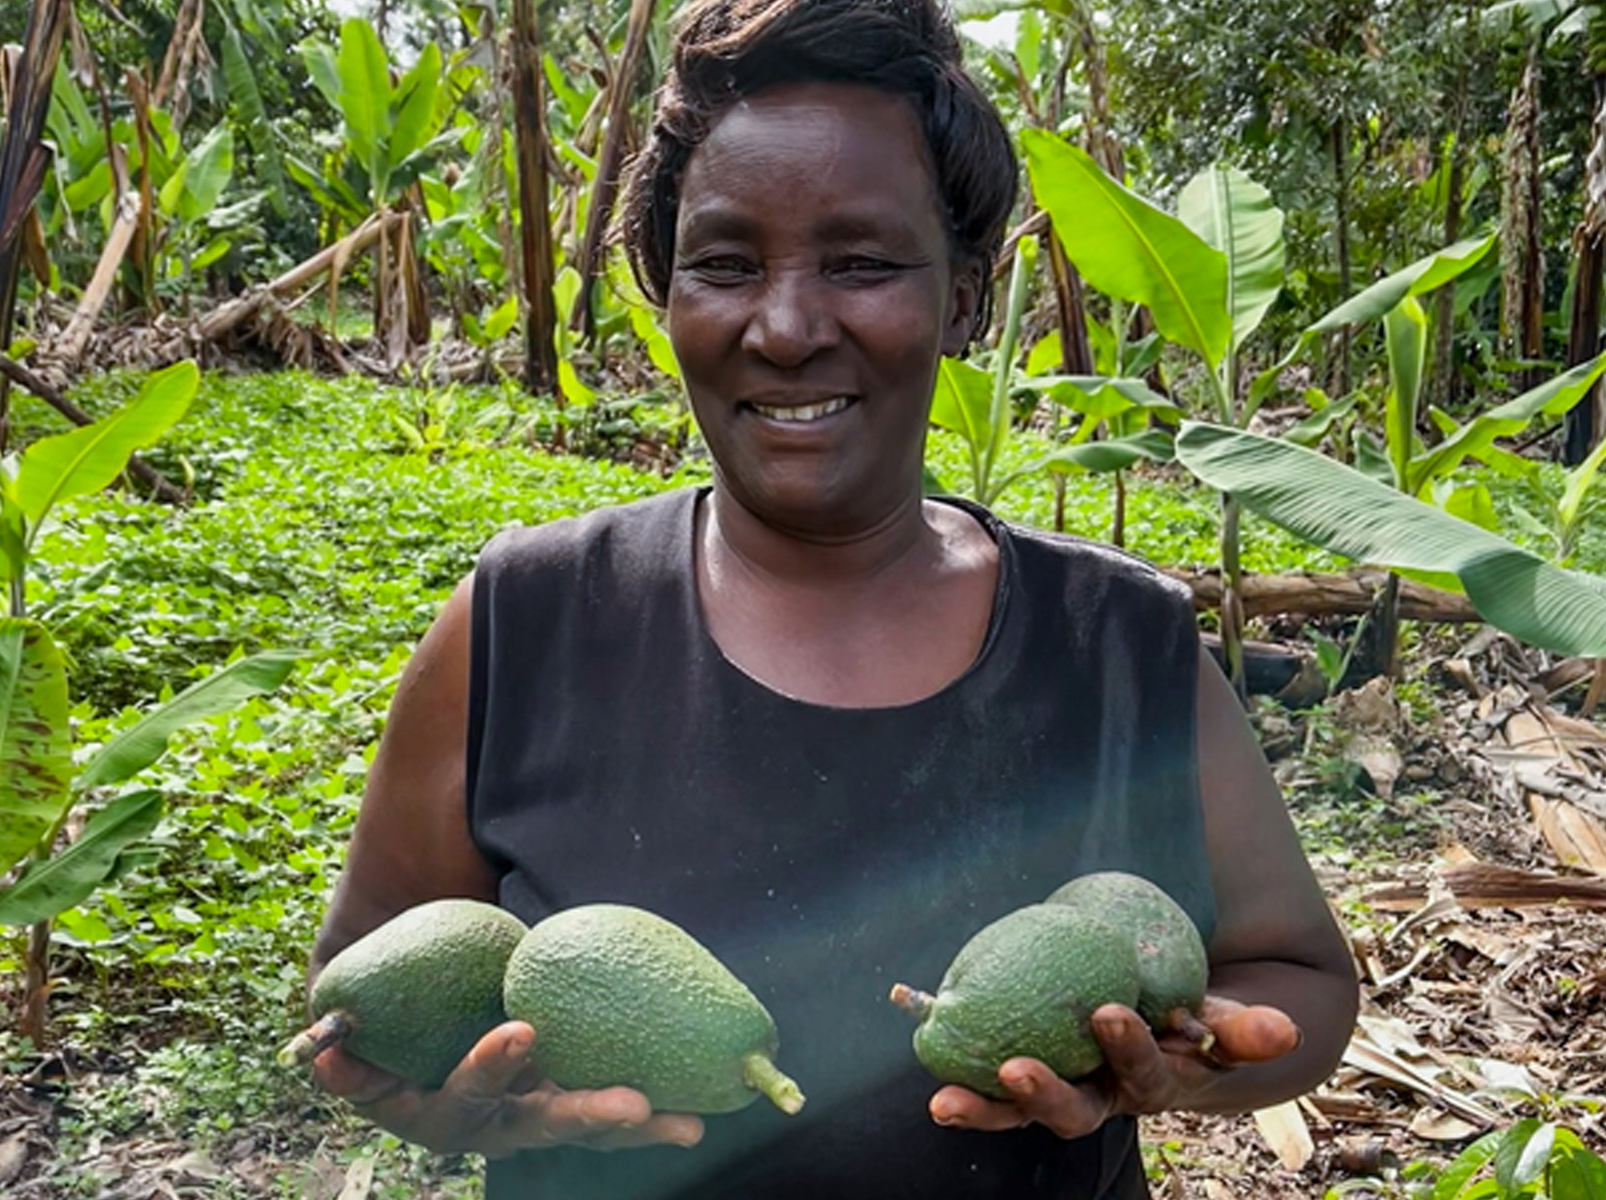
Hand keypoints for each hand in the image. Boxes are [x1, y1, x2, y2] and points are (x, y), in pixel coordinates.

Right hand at [312, 1020, 705, 1156]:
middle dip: (588, 1115)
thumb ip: (354, 1055)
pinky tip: (696, 1121)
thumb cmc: (396, 1037)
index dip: (491, 1066)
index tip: (520, 1030)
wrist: (417, 1054)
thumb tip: (317, 1048)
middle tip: (632, 1104)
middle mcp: (494, 1126)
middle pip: (543, 1125)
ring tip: (688, 1127)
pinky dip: (650, 1121)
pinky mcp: (563, 1109)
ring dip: (637, 1129)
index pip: (466, 1094)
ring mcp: (534, 1121)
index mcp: (441, 1113)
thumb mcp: (370, 1052)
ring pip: (588, 1129)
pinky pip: (611, 1119)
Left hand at [927, 997, 1299, 1139]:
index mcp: (1151, 1083)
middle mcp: (1102, 1095)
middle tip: (1018, 1069)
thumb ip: (1244, 1029)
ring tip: (944, 1102)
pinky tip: (929, 1065)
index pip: (1142, 1073)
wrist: (1165, 1032)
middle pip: (1071, 1112)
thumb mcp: (1220, 1024)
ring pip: (1019, 1111)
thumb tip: (1286, 1030)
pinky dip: (962, 1079)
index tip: (1113, 1014)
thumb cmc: (1192, 1021)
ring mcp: (1062, 1089)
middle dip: (1045, 1096)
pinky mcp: (1026, 1074)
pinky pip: (989, 1080)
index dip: (1129, 1048)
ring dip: (983, 1106)